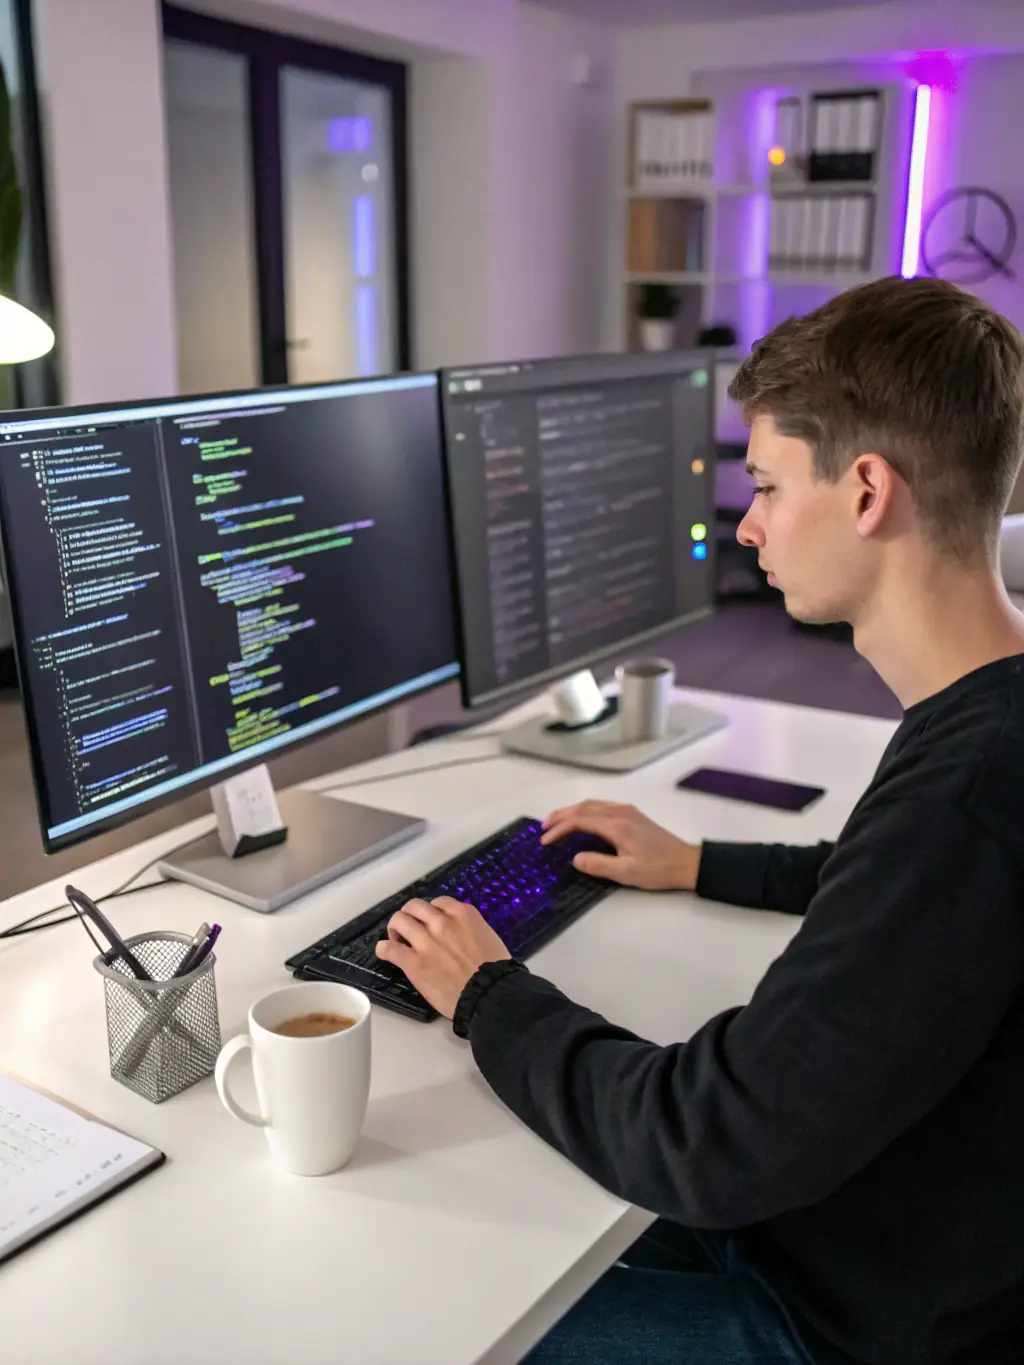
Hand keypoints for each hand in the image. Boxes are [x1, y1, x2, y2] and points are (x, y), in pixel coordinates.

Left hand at [376, 896, 510, 1018]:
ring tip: (397, 939)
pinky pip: (388, 948)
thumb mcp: (488, 937)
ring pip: (399, 921)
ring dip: (395, 929)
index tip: (431, 922)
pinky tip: (386, 952)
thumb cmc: (496, 970)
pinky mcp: (413, 962)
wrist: (490, 994)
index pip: (438, 903)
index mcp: (462, 914)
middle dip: (410, 915)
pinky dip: (384, 948)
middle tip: (410, 928)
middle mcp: (441, 922)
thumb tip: (461, 934)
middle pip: (414, 906)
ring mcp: (425, 941)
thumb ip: (469, 929)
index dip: (432, 913)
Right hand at [541, 800, 701, 891]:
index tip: (545, 841)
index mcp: (616, 825)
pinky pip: (602, 806)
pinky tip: (583, 819)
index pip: (579, 821)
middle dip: (560, 815)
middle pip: (583, 807)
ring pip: (592, 804)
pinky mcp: (633, 815)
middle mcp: (620, 812)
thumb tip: (575, 858)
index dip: (559, 829)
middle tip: (543, 827)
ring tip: (557, 822)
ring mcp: (627, 811)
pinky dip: (585, 810)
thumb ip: (598, 865)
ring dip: (572, 811)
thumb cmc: (658, 869)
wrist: (687, 862)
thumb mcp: (626, 873)